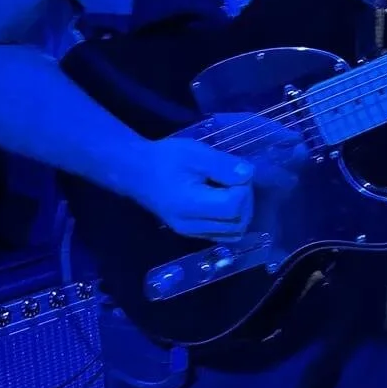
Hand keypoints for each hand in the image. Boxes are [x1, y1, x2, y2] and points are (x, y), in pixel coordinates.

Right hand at [126, 134, 296, 240]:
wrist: (138, 173)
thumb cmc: (165, 159)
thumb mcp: (195, 153)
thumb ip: (223, 165)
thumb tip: (248, 175)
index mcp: (191, 206)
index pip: (234, 206)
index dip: (243, 187)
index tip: (232, 171)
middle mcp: (192, 226)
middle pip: (238, 222)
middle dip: (245, 200)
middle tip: (234, 178)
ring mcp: (192, 233)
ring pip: (235, 232)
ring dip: (242, 211)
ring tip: (230, 189)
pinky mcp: (193, 233)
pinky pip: (224, 234)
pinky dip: (233, 219)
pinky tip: (225, 200)